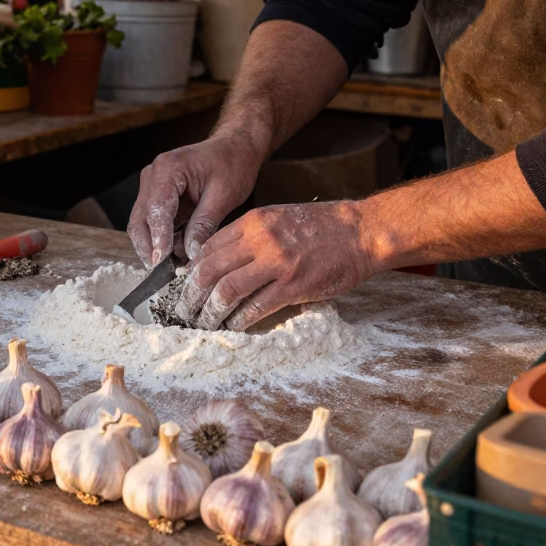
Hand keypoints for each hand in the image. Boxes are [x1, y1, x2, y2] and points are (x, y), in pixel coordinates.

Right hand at [127, 134, 262, 266]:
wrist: (235, 148)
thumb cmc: (232, 163)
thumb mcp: (224, 195)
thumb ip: (204, 224)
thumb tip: (190, 254)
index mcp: (168, 169)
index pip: (156, 209)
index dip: (158, 239)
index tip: (162, 262)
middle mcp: (152, 177)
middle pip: (140, 221)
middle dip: (151, 248)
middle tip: (166, 273)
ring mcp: (152, 188)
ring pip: (143, 226)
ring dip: (157, 247)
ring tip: (179, 265)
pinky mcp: (158, 199)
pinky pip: (154, 225)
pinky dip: (164, 241)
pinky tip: (180, 253)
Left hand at [175, 201, 373, 330]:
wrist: (360, 232)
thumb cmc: (319, 227)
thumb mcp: (277, 218)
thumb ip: (248, 236)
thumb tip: (219, 262)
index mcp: (253, 221)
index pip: (208, 248)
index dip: (191, 271)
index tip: (186, 287)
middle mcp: (260, 239)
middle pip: (210, 270)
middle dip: (191, 295)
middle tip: (185, 311)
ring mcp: (277, 263)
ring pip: (227, 291)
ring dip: (211, 312)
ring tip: (205, 324)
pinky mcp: (294, 286)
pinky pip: (256, 307)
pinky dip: (240, 320)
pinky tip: (234, 327)